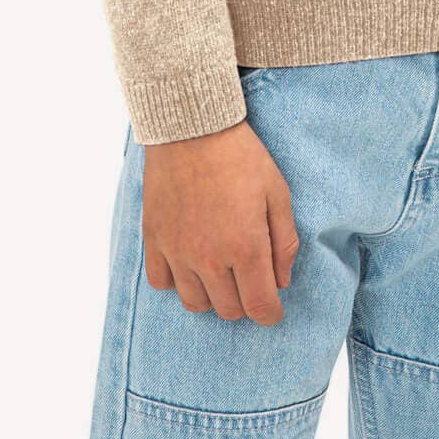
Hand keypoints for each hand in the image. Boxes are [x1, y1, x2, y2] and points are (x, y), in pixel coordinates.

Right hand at [141, 118, 299, 322]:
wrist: (192, 126)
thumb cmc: (240, 155)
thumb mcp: (277, 191)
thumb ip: (284, 242)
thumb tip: (282, 281)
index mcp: (246, 247)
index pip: (260, 308)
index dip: (271, 313)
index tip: (273, 307)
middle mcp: (209, 258)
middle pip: (229, 310)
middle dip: (244, 301)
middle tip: (249, 277)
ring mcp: (177, 251)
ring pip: (195, 303)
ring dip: (212, 294)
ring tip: (220, 270)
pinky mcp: (154, 239)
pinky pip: (161, 282)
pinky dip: (176, 280)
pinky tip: (189, 260)